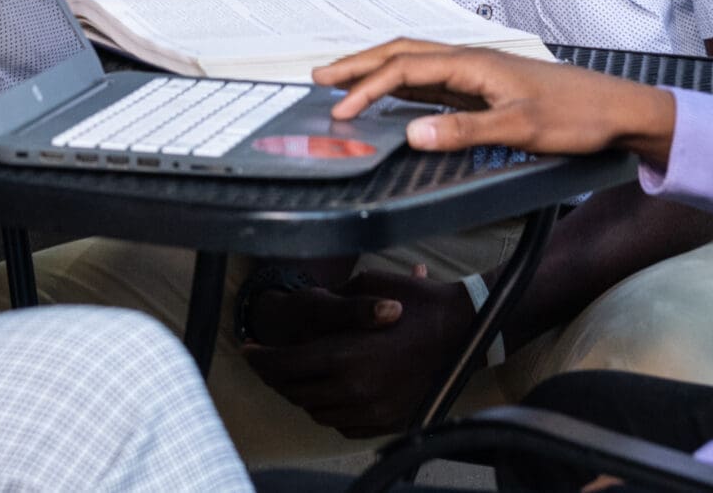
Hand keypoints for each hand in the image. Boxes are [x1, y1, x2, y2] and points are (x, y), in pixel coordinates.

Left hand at [241, 267, 475, 436]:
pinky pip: (344, 424)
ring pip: (318, 411)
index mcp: (344, 354)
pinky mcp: (388, 421)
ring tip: (299, 375)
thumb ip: (334, 303)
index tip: (248, 351)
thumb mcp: (368, 287)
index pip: (284, 365)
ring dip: (303, 394)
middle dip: (276, 377)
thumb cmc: (416, 301)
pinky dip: (331, 410)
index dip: (260, 358)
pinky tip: (330, 392)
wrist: (463, 328)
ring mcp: (372, 410)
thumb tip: (314, 307)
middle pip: (296, 392)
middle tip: (268, 362)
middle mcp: (354, 388)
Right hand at [317, 40, 676, 170]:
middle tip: (320, 78)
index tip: (340, 110)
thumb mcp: (520, 129)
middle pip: (402, 54)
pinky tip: (395, 100)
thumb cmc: (577, 115)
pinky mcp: (486, 87)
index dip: (367, 88)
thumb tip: (413, 134)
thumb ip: (464, 132)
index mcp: (474, 63)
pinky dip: (403, 85)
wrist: (617, 109)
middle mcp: (471, 61)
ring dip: (378, 70)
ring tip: (345, 83)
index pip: (405, 69)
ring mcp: (477, 73)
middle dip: (359, 65)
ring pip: (415, 63)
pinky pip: (433, 80)